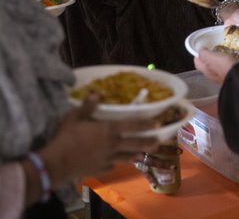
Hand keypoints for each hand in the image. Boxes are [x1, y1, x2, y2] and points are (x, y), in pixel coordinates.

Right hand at [39, 94, 158, 188]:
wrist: (57, 164)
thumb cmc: (66, 137)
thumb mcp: (75, 116)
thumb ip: (88, 105)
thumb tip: (97, 93)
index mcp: (108, 130)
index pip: (131, 125)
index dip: (145, 124)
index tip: (157, 123)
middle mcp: (112, 145)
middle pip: (134, 143)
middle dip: (148, 141)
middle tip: (158, 140)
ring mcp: (107, 159)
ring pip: (127, 156)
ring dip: (137, 154)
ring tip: (145, 153)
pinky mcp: (101, 169)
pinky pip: (114, 164)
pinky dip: (119, 162)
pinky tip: (119, 162)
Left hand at [194, 48, 235, 84]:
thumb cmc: (223, 66)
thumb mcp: (211, 57)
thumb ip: (203, 53)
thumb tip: (200, 50)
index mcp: (204, 70)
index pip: (197, 62)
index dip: (198, 54)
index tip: (203, 48)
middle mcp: (211, 75)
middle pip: (206, 65)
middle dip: (208, 57)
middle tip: (213, 49)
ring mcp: (220, 77)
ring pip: (216, 67)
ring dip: (218, 61)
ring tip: (222, 53)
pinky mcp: (229, 77)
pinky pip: (225, 69)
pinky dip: (226, 64)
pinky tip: (230, 60)